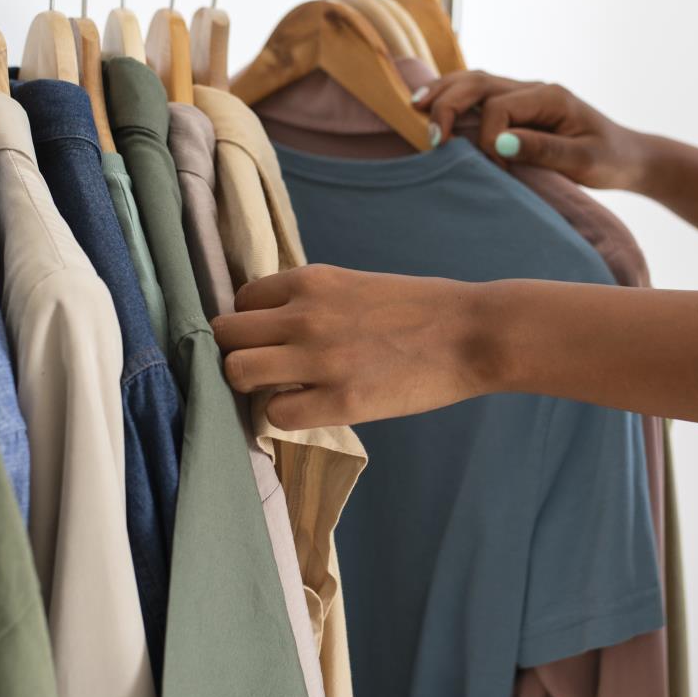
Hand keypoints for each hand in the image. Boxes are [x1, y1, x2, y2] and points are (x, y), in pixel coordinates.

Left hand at [211, 264, 495, 428]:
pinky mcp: (340, 401)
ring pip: (237, 371)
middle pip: (225, 333)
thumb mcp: (357, 284)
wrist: (472, 333)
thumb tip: (276, 323)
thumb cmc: (422, 307)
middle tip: (263, 367)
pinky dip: (282, 415)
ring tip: (277, 390)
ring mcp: (319, 359)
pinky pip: (274, 415)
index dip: (250, 323)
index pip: (242, 299)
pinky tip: (307, 408)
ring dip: (250, 384)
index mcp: (312, 280)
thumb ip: (314, 299)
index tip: (267, 339)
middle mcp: (305, 315)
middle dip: (237, 352)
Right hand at [415, 71, 650, 190]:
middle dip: (450, 105)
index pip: (500, 107)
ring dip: (444, 93)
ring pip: (474, 82)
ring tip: (415, 106)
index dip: (489, 138)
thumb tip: (500, 144)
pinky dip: (453, 97)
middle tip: (432, 137)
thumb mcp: (583, 161)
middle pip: (479, 82)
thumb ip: (542, 150)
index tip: (498, 169)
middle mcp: (533, 89)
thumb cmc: (609, 159)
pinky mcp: (518, 107)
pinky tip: (432, 104)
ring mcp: (524, 94)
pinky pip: (479, 95)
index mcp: (549, 96)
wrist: (628, 157)